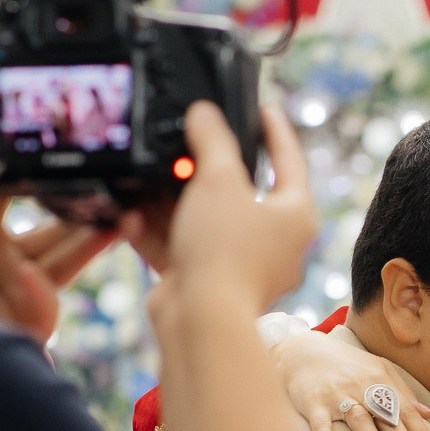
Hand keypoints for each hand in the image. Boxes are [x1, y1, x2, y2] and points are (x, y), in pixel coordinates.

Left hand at [0, 176, 117, 343]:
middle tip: (125, 206)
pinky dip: (37, 293)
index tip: (82, 180)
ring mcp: (19, 309)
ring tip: (108, 226)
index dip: (58, 203)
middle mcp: (8, 278)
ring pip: (59, 276)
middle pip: (59, 248)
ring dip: (84, 250)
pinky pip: (43, 312)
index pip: (30, 221)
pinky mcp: (25, 337)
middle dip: (92, 228)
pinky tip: (28, 273)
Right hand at [124, 104, 314, 319]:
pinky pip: (184, 251)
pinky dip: (160, 234)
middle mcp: (276, 244)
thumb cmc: (224, 250)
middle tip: (192, 141)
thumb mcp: (218, 180)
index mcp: (295, 216)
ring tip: (153, 176)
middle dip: (208, 170)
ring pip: (207, 223)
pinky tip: (134, 216)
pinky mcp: (209, 286)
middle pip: (242, 194)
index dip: (275, 131)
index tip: (263, 109)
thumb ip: (212, 140)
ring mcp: (242, 267)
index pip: (290, 161)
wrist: (201, 321)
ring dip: (175, 202)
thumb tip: (203, 113)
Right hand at [278, 337, 429, 430]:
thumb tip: (427, 414)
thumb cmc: (345, 364)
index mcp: (380, 381)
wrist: (303, 351)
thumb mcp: (378, 369)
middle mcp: (361, 387)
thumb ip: (402, 392)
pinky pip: (321, 424)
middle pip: (386, 417)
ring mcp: (337, 395)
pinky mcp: (314, 403)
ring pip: (359, 420)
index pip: (405, 410)